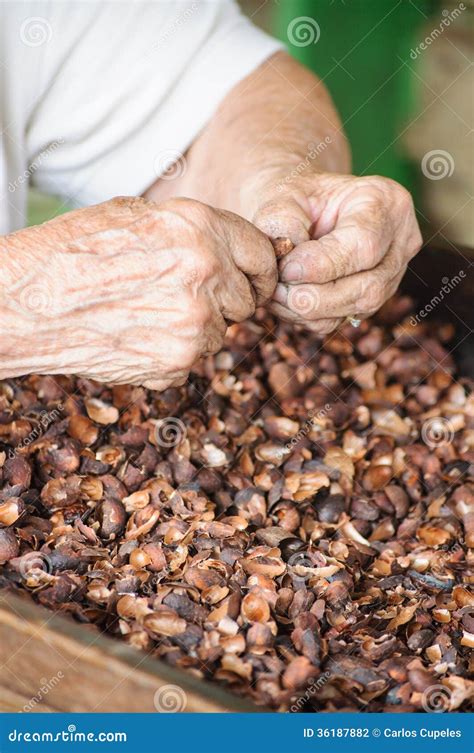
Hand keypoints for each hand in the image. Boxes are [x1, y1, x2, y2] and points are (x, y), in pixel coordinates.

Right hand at [2, 197, 275, 388]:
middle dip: (227, 299)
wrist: (28, 301)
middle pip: (248, 299)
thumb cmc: (74, 251)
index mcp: (200, 228)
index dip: (258, 268)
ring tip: (147, 313)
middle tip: (186, 296)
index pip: (263, 255)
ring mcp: (195, 324)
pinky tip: (137, 335)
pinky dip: (173, 352)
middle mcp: (207, 274)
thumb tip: (234, 248)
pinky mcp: (177, 362)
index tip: (251, 277)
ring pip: (221, 333)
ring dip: (197, 328)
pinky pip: (193, 359)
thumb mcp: (137, 215)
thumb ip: (195, 230)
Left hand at [250, 173, 422, 334]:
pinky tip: (286, 299)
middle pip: (367, 287)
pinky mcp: (371, 300)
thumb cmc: (293, 197)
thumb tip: (293, 268)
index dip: (323, 265)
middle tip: (277, 288)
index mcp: (386, 202)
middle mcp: (400, 242)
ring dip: (308, 309)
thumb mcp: (283, 194)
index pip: (364, 245)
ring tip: (276, 292)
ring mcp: (391, 275)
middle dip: (316, 296)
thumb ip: (284, 222)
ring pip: (356, 308)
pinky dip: (308, 316)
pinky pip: (341, 320)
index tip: (286, 269)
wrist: (299, 210)